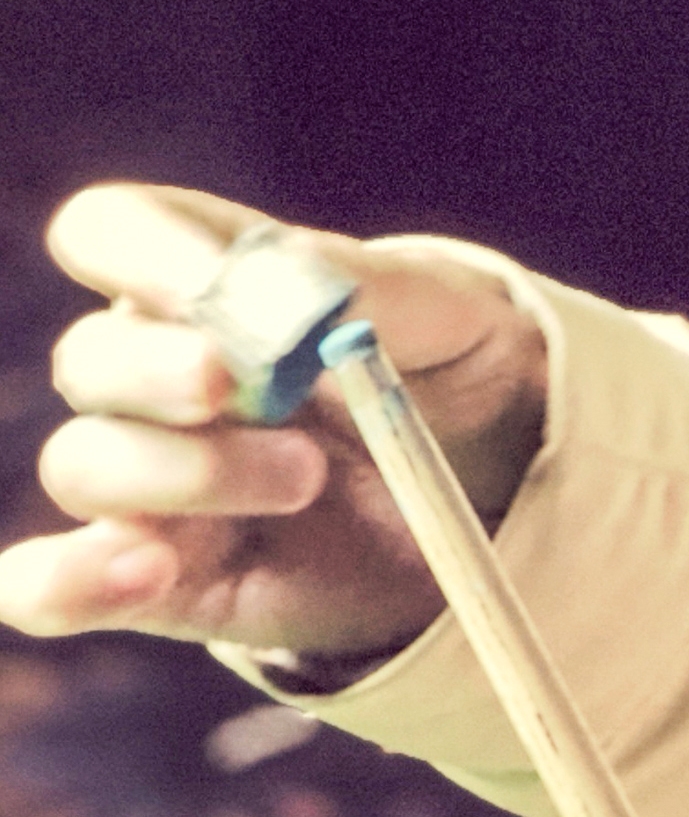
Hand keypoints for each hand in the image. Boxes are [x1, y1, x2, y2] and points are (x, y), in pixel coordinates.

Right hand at [0, 183, 546, 665]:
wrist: (502, 499)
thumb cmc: (460, 373)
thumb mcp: (448, 313)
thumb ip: (367, 288)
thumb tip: (292, 282)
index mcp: (209, 279)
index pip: (115, 232)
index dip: (142, 251)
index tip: (211, 286)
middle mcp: (157, 376)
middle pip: (91, 360)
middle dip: (158, 372)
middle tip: (237, 386)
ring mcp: (153, 480)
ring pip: (84, 465)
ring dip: (181, 471)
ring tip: (304, 478)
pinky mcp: (161, 578)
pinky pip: (58, 584)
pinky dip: (69, 582)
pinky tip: (143, 570)